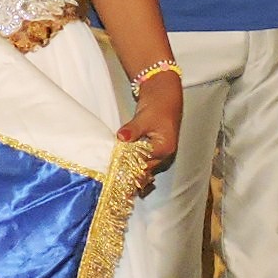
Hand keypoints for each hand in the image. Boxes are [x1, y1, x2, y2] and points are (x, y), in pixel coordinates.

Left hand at [117, 72, 181, 194]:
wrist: (165, 95)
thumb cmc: (158, 104)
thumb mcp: (145, 116)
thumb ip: (133, 129)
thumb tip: (121, 137)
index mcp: (164, 148)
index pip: (144, 164)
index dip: (129, 169)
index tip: (114, 174)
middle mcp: (164, 155)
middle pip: (145, 171)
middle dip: (130, 176)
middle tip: (112, 182)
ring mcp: (160, 154)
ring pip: (145, 170)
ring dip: (132, 174)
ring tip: (117, 182)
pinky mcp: (154, 151)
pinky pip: (144, 164)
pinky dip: (135, 168)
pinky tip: (124, 174)